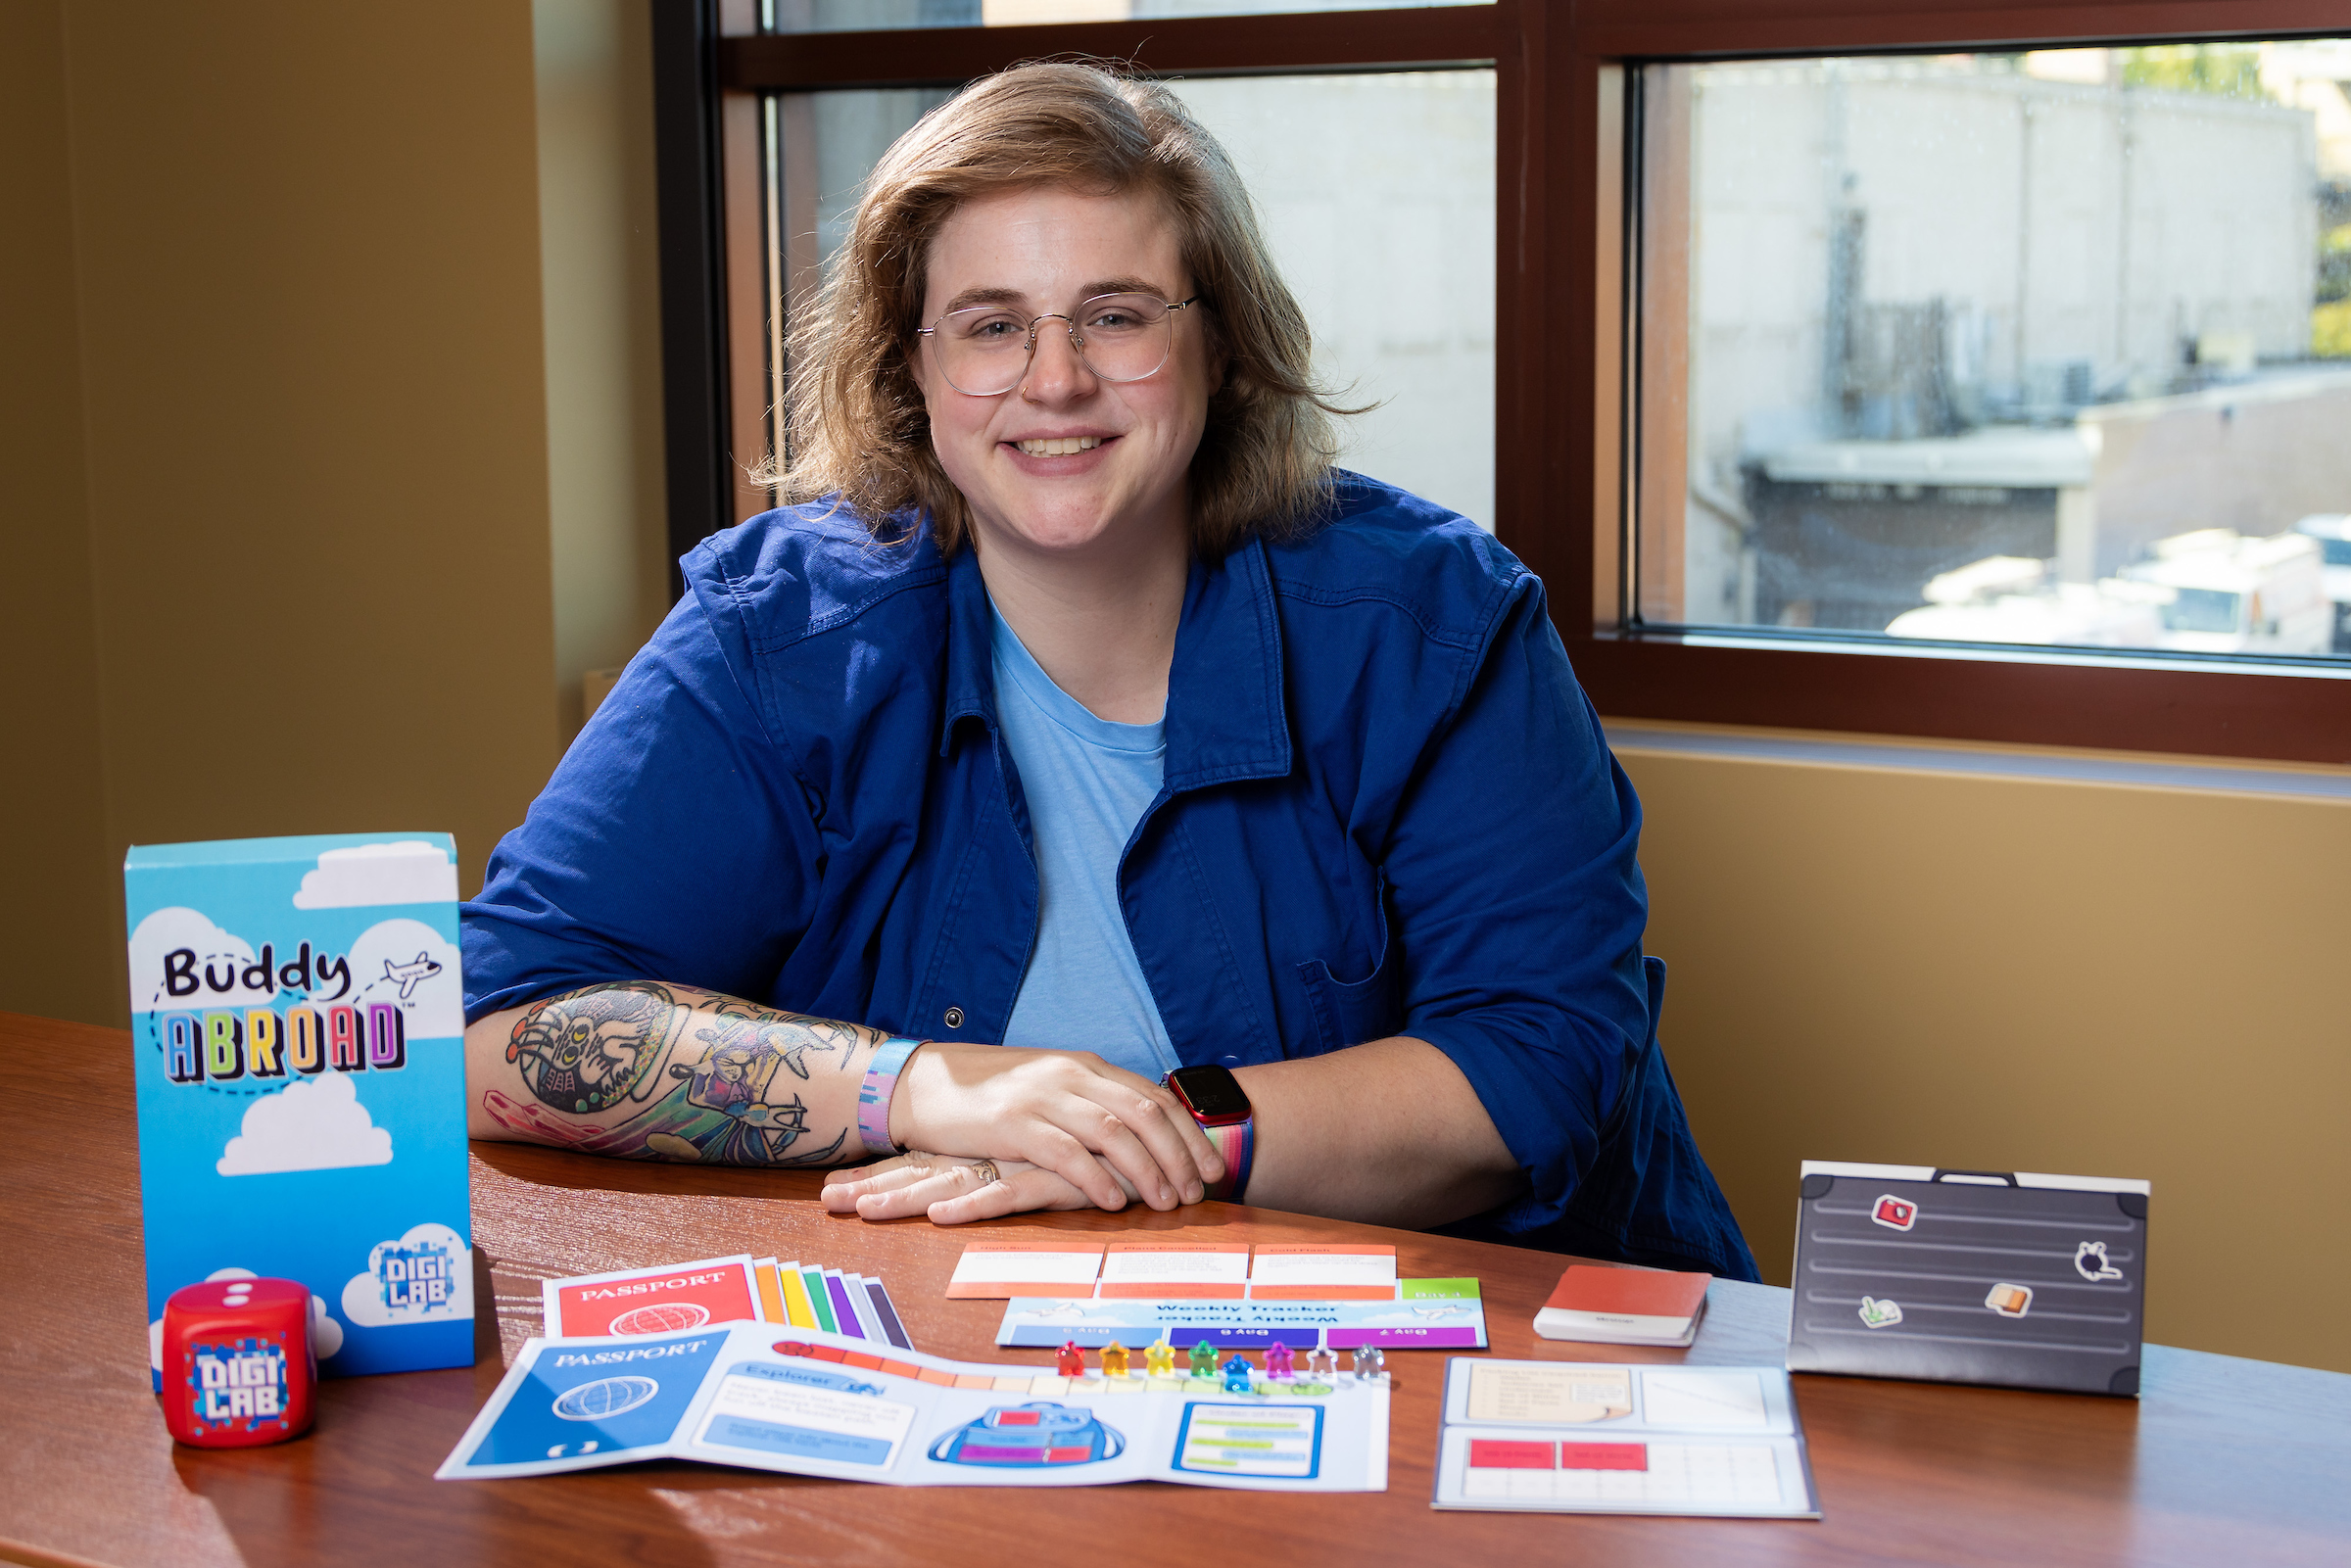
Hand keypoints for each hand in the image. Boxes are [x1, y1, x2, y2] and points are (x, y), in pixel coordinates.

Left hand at [821, 1152, 1127, 1224]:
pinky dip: (971, 1207)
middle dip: (874, 1186)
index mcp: (992, 1151)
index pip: (925, 1163)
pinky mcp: (1051, 1176)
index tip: (830, 1190)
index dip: (881, 1176)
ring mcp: (1022, 1161)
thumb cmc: (1101, 1159)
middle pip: (924, 1170)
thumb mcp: (1048, 1169)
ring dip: (904, 1197)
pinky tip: (940, 1217)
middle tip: (824, 1200)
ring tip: (859, 1211)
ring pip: (952, 1180)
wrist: (1158, 1140)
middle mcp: (998, 1153)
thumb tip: (972, 1193)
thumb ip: (1016, 1175)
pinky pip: (1004, 1194)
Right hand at [889, 1043, 1221, 1211]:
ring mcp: (1042, 1096)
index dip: (1187, 1133)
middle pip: (1143, 1112)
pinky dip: (1096, 1178)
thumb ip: (1091, 1104)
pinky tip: (1113, 1202)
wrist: (926, 1085)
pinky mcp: (1012, 1122)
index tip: (1211, 1167)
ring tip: (1167, 1202)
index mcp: (1085, 1066)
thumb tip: (1140, 1137)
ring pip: (1113, 1130)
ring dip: (1147, 1169)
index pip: (1152, 1096)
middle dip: (1179, 1154)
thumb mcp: (1050, 1089)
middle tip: (1199, 1192)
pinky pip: (1066, 1151)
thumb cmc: (991, 1095)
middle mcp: (1070, 1075)